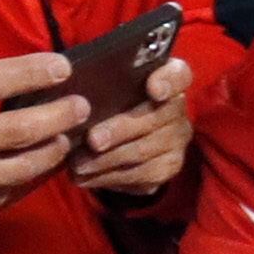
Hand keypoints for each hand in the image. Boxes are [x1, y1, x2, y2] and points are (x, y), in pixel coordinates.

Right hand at [0, 29, 84, 242]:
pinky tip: (43, 161)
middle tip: (82, 104)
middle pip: (18, 129)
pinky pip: (9, 193)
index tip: (61, 66)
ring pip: (22, 167)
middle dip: (59, 115)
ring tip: (69, 133)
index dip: (30, 72)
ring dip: (53, 148)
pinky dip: (31, 177)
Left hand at [70, 52, 196, 203]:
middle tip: (92, 139)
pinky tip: (86, 176)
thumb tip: (75, 97)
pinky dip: (108, 177)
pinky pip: (139, 176)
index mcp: (169, 79)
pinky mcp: (167, 167)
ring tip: (78, 164)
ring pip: (143, 152)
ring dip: (107, 160)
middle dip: (120, 130)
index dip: (168, 82)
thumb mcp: (110, 85)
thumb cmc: (115, 99)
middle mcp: (178, 110)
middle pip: (154, 119)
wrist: (129, 132)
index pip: (178, 76)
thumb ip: (103, 83)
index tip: (153, 89)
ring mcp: (176, 141)